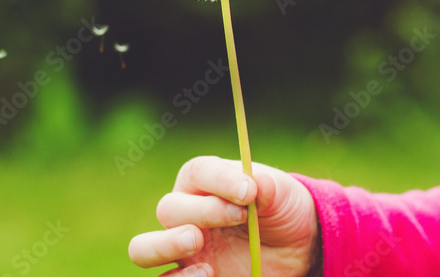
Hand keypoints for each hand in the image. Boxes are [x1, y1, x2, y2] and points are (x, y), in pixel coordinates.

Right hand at [128, 156, 319, 276]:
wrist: (296, 249)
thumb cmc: (280, 211)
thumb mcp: (283, 195)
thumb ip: (269, 187)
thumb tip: (255, 183)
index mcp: (203, 183)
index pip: (198, 173)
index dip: (220, 180)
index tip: (249, 191)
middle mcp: (185, 214)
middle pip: (168, 209)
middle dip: (200, 212)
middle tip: (236, 217)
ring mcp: (183, 250)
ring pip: (143, 248)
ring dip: (164, 245)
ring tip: (195, 241)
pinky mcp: (190, 276)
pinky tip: (210, 273)